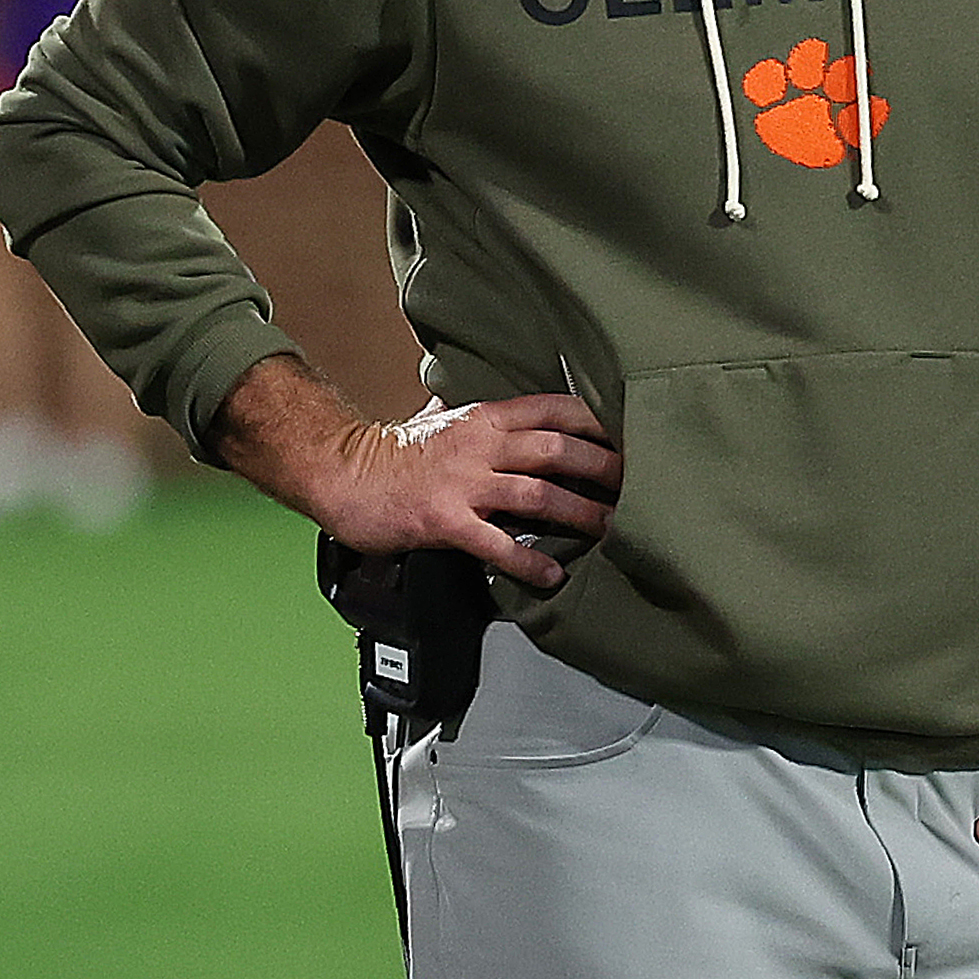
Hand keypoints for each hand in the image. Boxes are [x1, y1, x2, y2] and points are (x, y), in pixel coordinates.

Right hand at [215, 358, 620, 591]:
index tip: (626, 438)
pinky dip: (529, 560)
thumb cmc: (392, 451)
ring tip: (610, 528)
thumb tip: (501, 405)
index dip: (596, 423)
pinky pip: (497, 543)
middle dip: (603, 468)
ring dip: (580, 513)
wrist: (342, 473)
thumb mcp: (439, 417)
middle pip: (558, 450)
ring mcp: (463, 483)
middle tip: (635, 487)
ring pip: (538, 494)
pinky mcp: (446, 521)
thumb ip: (476, 414)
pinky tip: (552, 573)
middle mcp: (480, 445)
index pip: (554, 408)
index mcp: (484, 417)